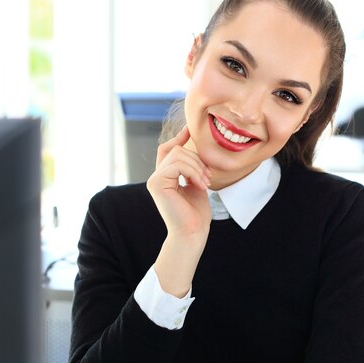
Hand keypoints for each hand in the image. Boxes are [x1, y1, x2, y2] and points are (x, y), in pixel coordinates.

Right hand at [147, 126, 212, 296]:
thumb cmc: (196, 213)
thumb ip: (192, 167)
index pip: (167, 149)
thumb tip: (191, 147)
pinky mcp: (156, 184)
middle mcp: (156, 177)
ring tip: (205, 182)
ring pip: (178, 155)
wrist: (193, 233)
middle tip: (209, 177)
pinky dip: (192, 171)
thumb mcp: (196, 183)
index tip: (190, 129)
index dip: (178, 137)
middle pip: (176, 150)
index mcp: (165, 176)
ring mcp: (154, 180)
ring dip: (197, 166)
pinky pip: (176, 164)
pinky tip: (200, 184)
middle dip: (197, 159)